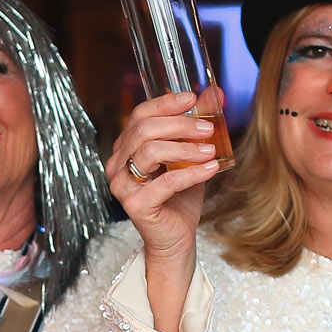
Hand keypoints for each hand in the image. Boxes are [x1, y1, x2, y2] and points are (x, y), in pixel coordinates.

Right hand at [108, 91, 216, 263]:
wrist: (176, 238)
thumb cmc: (180, 198)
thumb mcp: (191, 156)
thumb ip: (197, 126)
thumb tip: (215, 93)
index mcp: (126, 148)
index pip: (139, 115)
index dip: (165, 104)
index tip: (192, 99)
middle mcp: (117, 164)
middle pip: (144, 130)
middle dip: (179, 125)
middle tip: (208, 128)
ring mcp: (122, 185)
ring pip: (150, 151)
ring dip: (185, 148)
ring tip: (210, 150)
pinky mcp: (135, 205)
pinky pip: (165, 182)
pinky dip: (192, 172)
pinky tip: (212, 168)